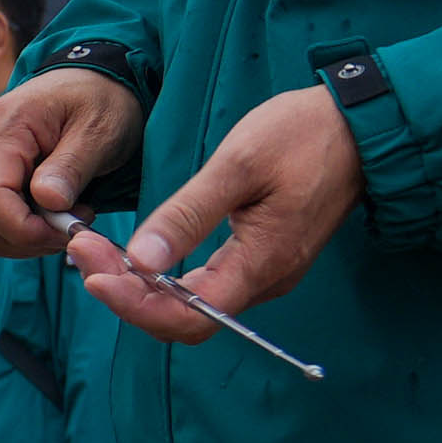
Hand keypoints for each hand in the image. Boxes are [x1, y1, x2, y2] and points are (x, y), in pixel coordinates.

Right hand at [0, 65, 141, 259]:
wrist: (88, 82)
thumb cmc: (98, 100)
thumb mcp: (100, 129)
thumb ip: (71, 166)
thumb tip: (48, 202)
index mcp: (2, 127)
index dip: (24, 227)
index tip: (68, 231)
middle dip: (31, 236)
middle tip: (75, 222)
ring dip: (27, 237)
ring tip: (65, 214)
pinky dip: (20, 230)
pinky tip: (49, 212)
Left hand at [77, 82, 364, 345]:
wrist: (360, 126)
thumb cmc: (303, 136)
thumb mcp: (238, 165)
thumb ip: (189, 216)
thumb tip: (142, 260)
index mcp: (262, 263)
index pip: (189, 316)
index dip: (134, 305)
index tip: (90, 274)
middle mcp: (265, 279)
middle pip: (184, 315)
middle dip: (126, 291)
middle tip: (81, 250)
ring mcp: (265, 271)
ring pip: (192, 302)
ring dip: (140, 283)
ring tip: (95, 249)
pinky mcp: (261, 256)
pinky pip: (206, 284)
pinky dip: (164, 273)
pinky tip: (134, 250)